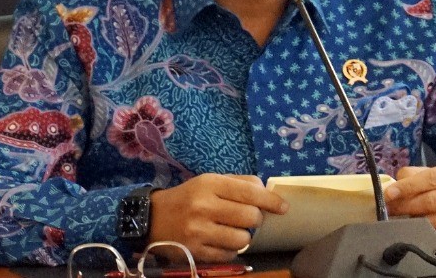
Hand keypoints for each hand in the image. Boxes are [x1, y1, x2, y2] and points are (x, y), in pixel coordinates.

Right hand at [147, 174, 287, 262]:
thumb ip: (239, 183)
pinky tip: (222, 241)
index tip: (283, 207)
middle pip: (250, 217)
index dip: (271, 201)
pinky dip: (231, 249)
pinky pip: (228, 255)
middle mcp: (204, 207)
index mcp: (210, 184)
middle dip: (256, 219)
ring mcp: (199, 231)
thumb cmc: (188, 197)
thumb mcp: (210, 181)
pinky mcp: (195, 252)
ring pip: (242, 239)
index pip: (250, 192)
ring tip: (235, 231)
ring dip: (244, 237)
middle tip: (249, 218)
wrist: (151, 218)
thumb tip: (266, 191)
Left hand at [384, 162, 435, 245]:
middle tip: (388, 208)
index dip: (407, 187)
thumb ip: (416, 175)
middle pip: (429, 202)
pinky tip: (417, 227)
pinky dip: (424, 231)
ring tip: (399, 218)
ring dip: (411, 221)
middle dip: (404, 206)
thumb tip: (393, 185)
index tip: (389, 194)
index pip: (429, 178)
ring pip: (432, 221)